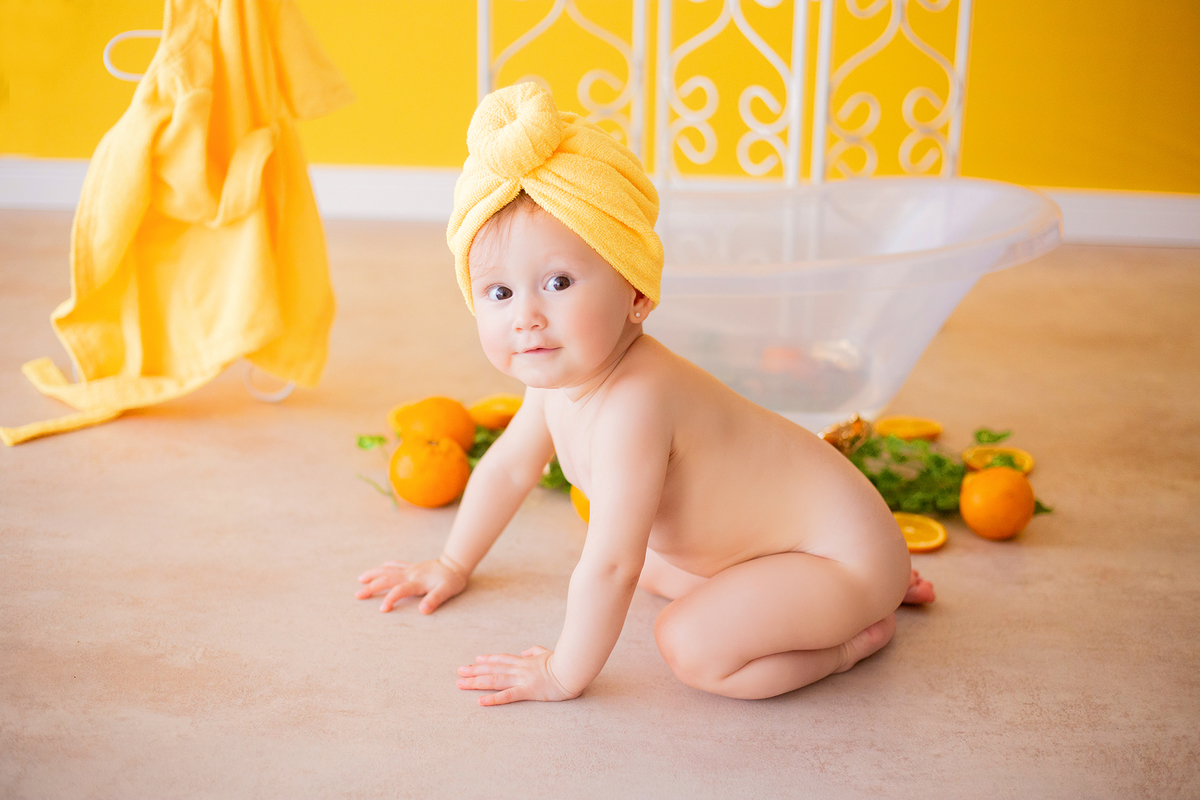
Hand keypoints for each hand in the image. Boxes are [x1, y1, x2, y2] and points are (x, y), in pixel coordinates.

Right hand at [355, 557, 466, 613]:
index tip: (382, 610)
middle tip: (358, 595)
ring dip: (373, 574)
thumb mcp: (446, 591)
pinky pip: (396, 564)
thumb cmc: (451, 580)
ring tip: (360, 579)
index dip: (390, 599)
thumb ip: (434, 599)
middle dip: (371, 587)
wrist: (455, 565)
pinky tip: (380, 568)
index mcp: (417, 582)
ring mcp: (410, 569)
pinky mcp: (412, 567)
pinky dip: (386, 566)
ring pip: (387, 570)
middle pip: (387, 579)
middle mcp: (410, 574)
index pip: (399, 590)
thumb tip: (423, 610)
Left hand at [456, 646, 580, 705]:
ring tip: (461, 684)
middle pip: (492, 669)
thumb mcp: (547, 653)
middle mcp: (519, 669)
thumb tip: (525, 651)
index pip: (502, 660)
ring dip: (476, 682)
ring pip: (494, 680)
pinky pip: (508, 696)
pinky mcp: (528, 691)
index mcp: (525, 661)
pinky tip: (480, 702)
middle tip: (458, 672)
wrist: (573, 666)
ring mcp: (522, 679)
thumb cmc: (564, 660)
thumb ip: (535, 651)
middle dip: (474, 671)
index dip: (487, 660)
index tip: (475, 661)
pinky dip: (493, 699)